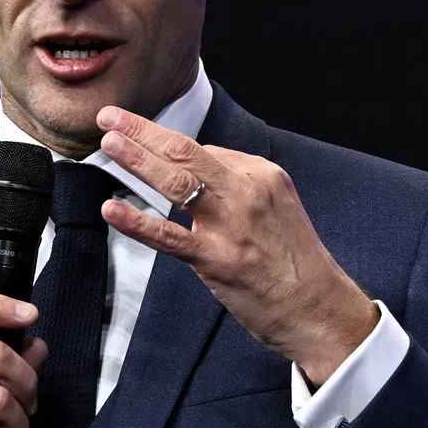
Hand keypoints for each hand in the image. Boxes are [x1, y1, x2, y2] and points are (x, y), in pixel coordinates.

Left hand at [96, 106, 377, 385]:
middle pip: (187, 153)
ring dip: (139, 160)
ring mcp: (232, 225)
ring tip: (109, 144)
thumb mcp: (277, 207)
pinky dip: (137, 222)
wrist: (319, 309)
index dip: (166, 146)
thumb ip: (238, 186)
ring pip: (177, 183)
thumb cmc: (294, 263)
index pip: (206, 151)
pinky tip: (113, 210)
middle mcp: (248, 192)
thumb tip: (198, 173)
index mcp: (263, 175)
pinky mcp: (217, 259)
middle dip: (143, 131)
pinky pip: (169, 236)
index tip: (136, 134)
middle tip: (110, 118)